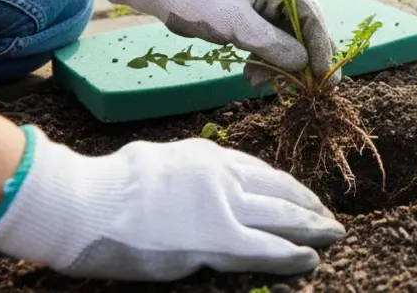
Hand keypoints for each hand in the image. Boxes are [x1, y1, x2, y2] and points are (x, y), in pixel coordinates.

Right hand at [0, 126, 344, 280]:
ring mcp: (223, 207)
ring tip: (332, 235)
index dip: (288, 188)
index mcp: (208, 157)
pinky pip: (266, 248)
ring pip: (282, 217)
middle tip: (330, 218)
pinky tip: (310, 259)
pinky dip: (292, 254)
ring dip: (312, 228)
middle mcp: (224, 177)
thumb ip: (187, 174)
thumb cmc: (107, 186)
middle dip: (309, 207)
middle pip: (280, 192)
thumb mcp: (158, 162)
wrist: (85, 202)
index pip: (262, 172)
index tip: (303, 197)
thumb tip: (199, 186)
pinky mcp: (216, 240)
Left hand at [107, 0, 337, 86]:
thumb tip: (303, 63)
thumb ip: (270, 43)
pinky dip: (264, 61)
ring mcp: (267, 5)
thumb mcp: (234, 24)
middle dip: (303, 59)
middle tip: (314, 87)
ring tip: (259, 83)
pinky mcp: (255, 19)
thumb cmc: (197, 0)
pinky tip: (252, 77)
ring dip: (278, 64)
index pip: (311, 15)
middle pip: (304, 29)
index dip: (320, 46)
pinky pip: (269, 43)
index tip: (323, 74)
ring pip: (287, 40)